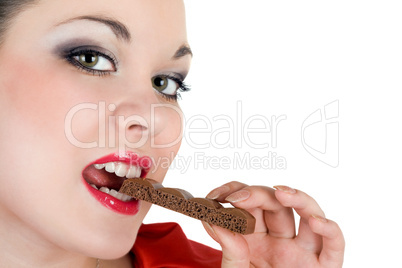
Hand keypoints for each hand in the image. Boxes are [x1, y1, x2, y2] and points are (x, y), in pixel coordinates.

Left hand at [203, 182, 344, 267]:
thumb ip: (229, 249)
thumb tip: (216, 220)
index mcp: (255, 238)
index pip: (249, 203)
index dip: (234, 192)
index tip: (215, 196)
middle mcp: (279, 239)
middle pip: (275, 205)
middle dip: (257, 194)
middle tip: (237, 198)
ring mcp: (302, 251)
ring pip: (309, 214)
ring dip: (298, 198)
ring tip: (280, 194)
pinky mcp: (323, 266)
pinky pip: (334, 245)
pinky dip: (330, 230)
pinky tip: (315, 221)